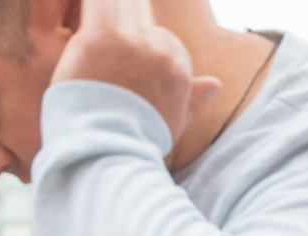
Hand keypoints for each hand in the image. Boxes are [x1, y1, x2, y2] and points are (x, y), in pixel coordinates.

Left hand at [52, 0, 220, 137]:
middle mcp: (156, 49)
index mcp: (177, 68)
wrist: (108, 149)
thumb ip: (195, 99)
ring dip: (110, 29)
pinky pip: (96, 5)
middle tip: (110, 72)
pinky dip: (96, 4)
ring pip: (118, 16)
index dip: (150, 58)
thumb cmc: (140, 142)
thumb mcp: (175, 122)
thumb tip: (215, 84)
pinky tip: (92, 11)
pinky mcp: (95, 38)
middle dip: (129, 46)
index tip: (135, 76)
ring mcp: (126, 41)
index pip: (167, 45)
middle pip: (142, 32)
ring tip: (100, 57)